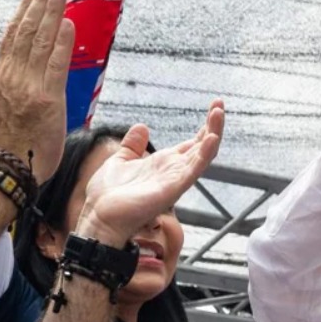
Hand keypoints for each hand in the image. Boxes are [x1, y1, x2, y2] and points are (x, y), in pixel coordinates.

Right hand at [0, 0, 73, 183]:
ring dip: (51, 14)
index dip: (25, 12)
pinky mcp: (48, 100)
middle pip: (27, 32)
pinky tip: (67, 23)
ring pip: (40, 42)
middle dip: (40, 4)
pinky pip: (55, 65)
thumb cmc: (3, 143)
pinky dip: (61, 42)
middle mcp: (13, 77)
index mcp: (0, 77)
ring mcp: (29, 87)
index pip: (13, 36)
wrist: (8, 169)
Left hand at [75, 101, 223, 246]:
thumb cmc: (108, 196)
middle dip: (213, 125)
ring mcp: (176, 179)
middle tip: (220, 104)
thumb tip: (142, 127)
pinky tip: (212, 138)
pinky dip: (205, 153)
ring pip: (203, 154)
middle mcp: (175, 171)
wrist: (100, 217)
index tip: (213, 107)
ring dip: (213, 133)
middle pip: (202, 146)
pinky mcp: (174, 187)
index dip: (204, 127)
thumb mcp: (120, 161)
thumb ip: (133, 146)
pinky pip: (195, 169)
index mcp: (164, 164)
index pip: (192, 144)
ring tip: (219, 113)